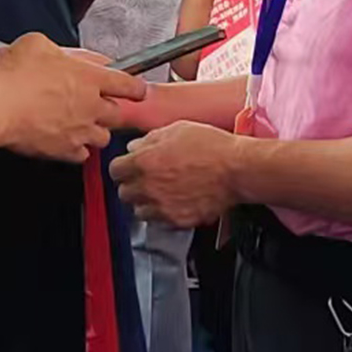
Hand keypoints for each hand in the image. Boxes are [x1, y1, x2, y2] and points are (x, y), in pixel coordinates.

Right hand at [0, 35, 144, 162]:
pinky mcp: (64, 150)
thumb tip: (72, 56)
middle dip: (110, 109)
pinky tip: (65, 140)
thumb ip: (66, 52)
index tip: (137, 90)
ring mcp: (80, 131)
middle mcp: (91, 106)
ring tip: (80, 124)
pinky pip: (81, 155)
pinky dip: (77, 149)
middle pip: (117, 114)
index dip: (135, 88)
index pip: (129, 85)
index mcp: (91, 78)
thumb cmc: (14, 73)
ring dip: (95, 130)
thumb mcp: (41, 44)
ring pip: (103, 137)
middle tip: (96, 105)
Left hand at [110, 121, 244, 227]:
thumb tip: (135, 147)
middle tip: (146, 179)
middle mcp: (148, 187)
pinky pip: (160, 221)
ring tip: (161, 192)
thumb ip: (149, 139)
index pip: (114, 171)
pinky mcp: (177, 220)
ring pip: (138, 210)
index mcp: (144, 162)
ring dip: (146, 202)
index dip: (123, 167)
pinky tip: (176, 201)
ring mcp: (162, 206)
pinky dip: (164, 213)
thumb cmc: (211, 146)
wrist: (236, 169)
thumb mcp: (176, 129)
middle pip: (124, 193)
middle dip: (132, 186)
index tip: (129, 167)